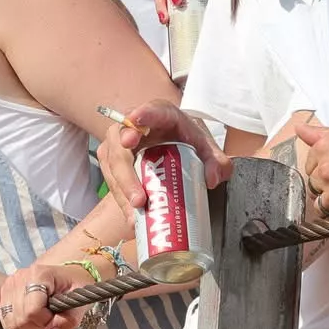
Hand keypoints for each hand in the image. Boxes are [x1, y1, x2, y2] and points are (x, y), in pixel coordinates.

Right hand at [0, 259, 100, 328]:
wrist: (66, 275)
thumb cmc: (74, 286)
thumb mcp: (80, 301)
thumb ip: (68, 320)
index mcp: (39, 274)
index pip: (33, 310)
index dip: (46, 321)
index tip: (57, 315)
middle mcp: (20, 277)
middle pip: (21, 319)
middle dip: (38, 326)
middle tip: (52, 319)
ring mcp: (9, 285)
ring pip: (11, 323)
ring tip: (43, 320)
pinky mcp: (4, 294)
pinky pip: (7, 322)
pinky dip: (20, 327)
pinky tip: (34, 320)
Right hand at [98, 99, 231, 212]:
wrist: (171, 140)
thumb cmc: (185, 140)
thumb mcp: (206, 148)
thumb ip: (216, 161)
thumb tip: (211, 178)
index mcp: (162, 114)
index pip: (152, 110)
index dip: (143, 114)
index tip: (135, 120)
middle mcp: (136, 125)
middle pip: (124, 142)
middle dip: (127, 171)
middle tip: (138, 197)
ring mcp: (119, 143)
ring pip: (113, 164)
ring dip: (123, 192)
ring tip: (136, 213)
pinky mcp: (112, 161)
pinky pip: (112, 180)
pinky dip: (121, 201)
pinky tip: (132, 218)